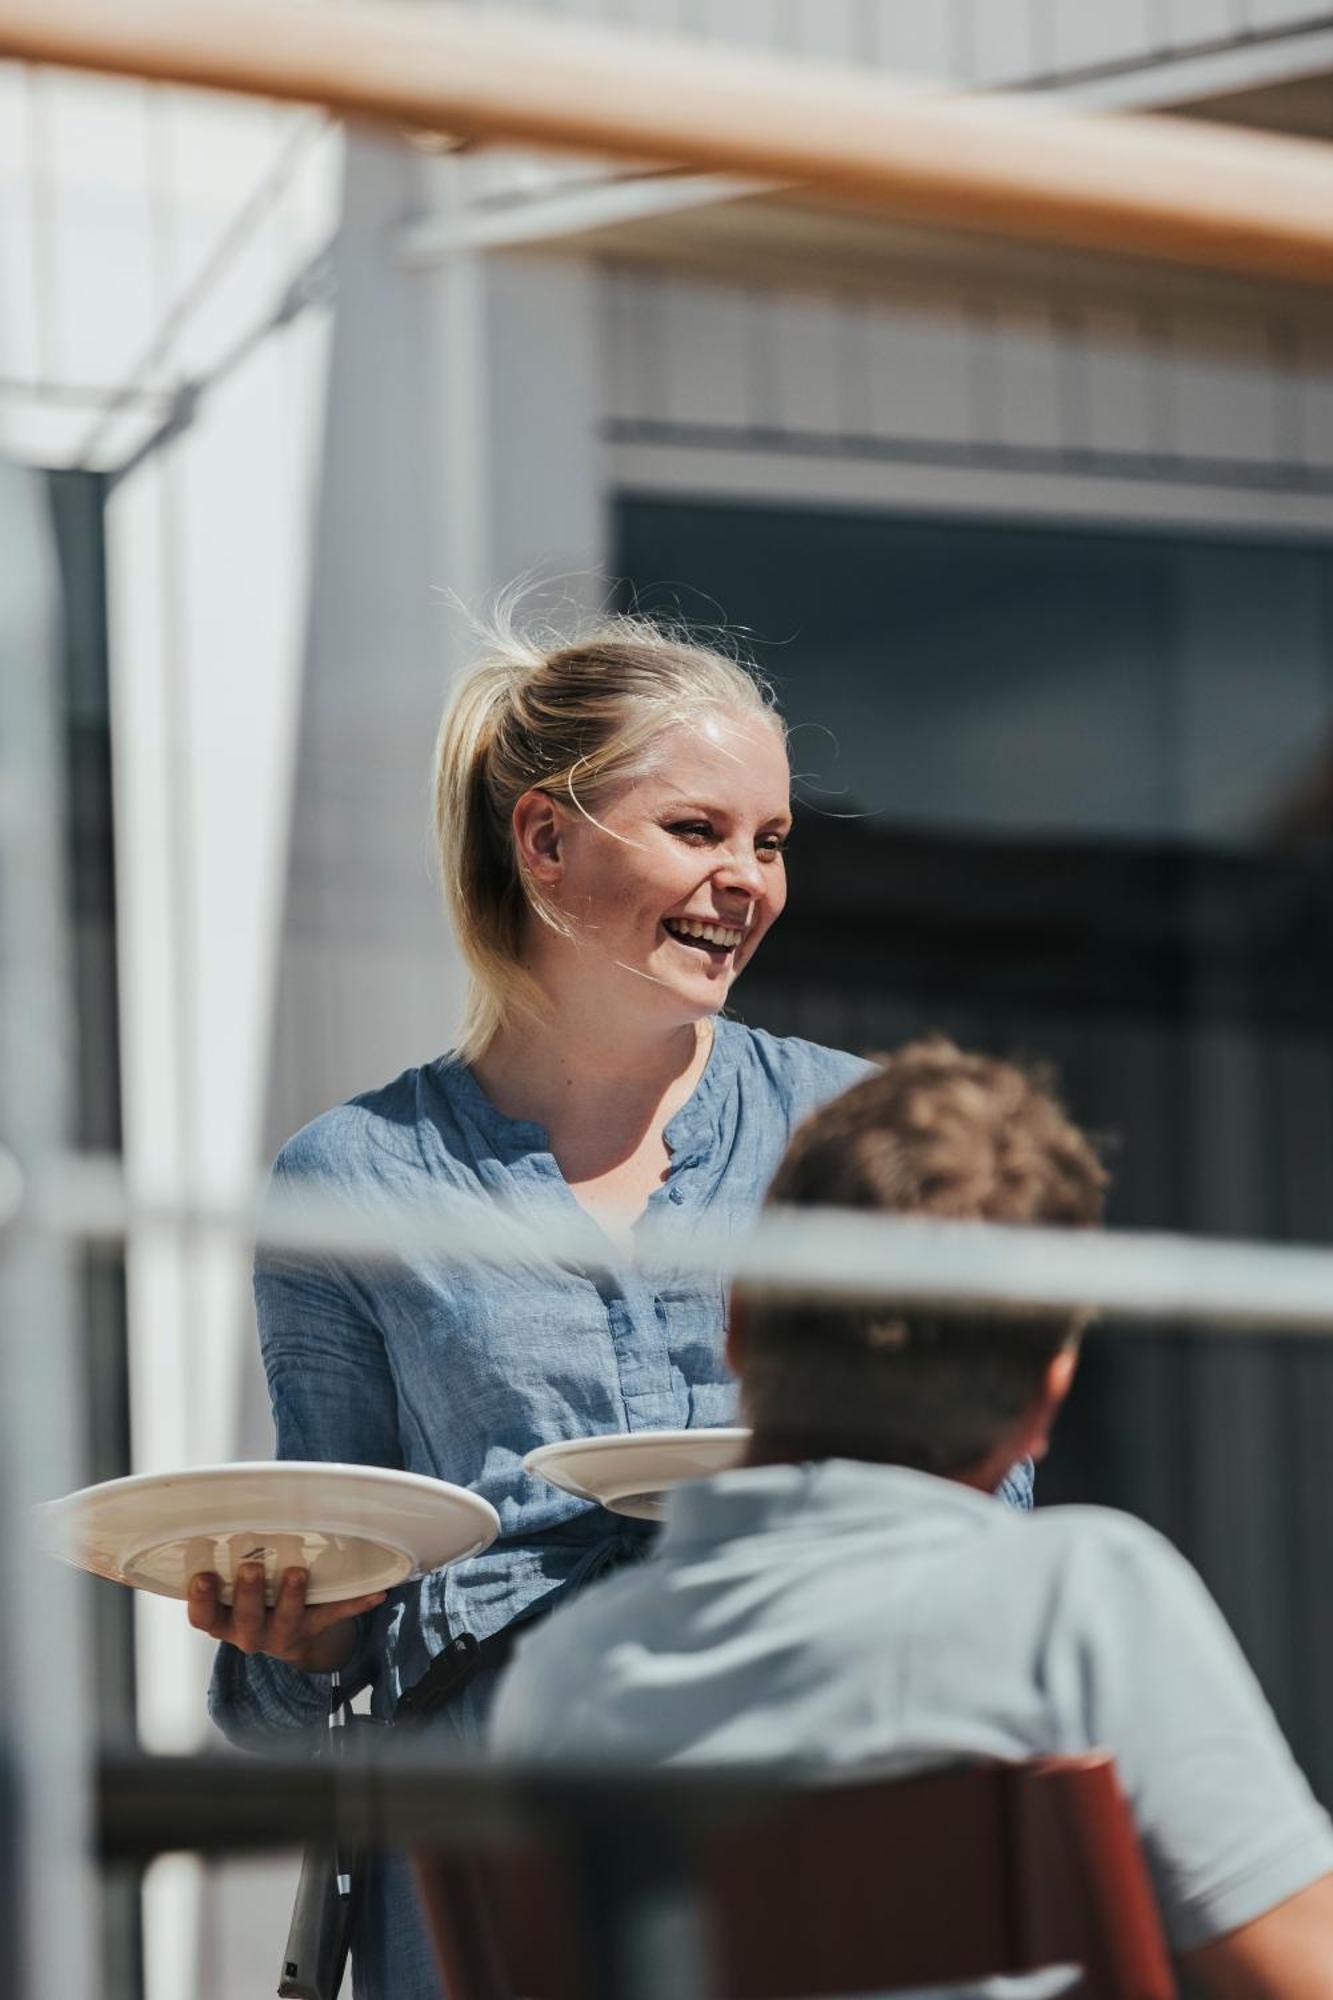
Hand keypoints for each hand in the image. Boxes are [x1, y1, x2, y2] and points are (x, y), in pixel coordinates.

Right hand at [187, 1564, 385, 1674]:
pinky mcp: (314, 1628)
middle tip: (251, 1567)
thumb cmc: (250, 1597)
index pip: (204, 1617)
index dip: (200, 1601)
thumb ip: (221, 1559)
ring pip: (287, 1620)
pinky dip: (356, 1603)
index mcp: (224, 1620)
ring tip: (298, 1573)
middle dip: (248, 1593)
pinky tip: (376, 1591)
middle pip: (245, 1619)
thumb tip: (213, 1511)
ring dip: (292, 1596)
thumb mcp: (229, 1588)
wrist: (285, 1635)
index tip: (202, 1576)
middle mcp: (249, 1632)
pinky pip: (335, 1615)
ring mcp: (283, 1633)